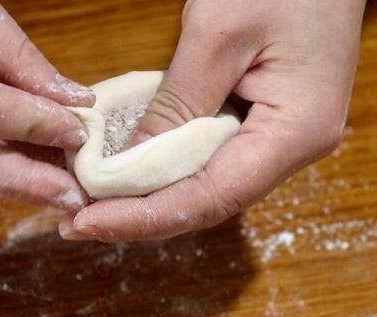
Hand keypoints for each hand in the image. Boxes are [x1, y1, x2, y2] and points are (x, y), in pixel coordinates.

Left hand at [60, 0, 365, 240]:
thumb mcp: (218, 33)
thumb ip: (177, 102)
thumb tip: (130, 163)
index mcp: (296, 131)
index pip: (213, 196)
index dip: (147, 217)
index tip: (88, 223)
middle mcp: (294, 147)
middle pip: (210, 199)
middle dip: (142, 214)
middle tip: (80, 220)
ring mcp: (281, 137)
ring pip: (209, 183)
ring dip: (152, 195)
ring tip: (96, 202)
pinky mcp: (265, 122)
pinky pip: (213, 157)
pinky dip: (169, 167)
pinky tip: (131, 171)